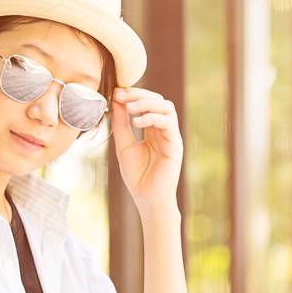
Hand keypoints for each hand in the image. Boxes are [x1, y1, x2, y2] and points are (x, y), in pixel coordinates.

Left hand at [110, 86, 182, 209]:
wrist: (148, 199)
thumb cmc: (137, 177)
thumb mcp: (124, 146)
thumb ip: (121, 125)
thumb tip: (117, 100)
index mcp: (152, 130)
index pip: (147, 103)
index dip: (132, 95)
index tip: (116, 92)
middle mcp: (164, 130)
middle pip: (157, 99)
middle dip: (139, 94)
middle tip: (122, 94)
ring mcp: (171, 136)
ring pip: (165, 106)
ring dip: (147, 103)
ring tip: (129, 108)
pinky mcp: (175, 144)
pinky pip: (168, 122)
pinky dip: (152, 118)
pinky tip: (137, 123)